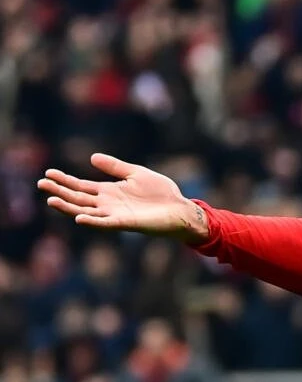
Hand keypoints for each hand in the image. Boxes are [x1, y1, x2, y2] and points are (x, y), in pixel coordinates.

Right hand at [37, 153, 210, 242]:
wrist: (180, 208)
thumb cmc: (161, 193)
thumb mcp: (135, 173)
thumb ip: (115, 166)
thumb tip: (92, 157)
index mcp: (109, 192)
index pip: (81, 186)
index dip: (65, 180)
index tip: (48, 173)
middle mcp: (108, 204)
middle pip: (78, 198)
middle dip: (60, 191)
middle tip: (41, 183)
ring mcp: (115, 214)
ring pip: (86, 211)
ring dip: (68, 207)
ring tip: (51, 200)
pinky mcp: (126, 223)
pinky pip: (106, 223)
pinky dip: (92, 221)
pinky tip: (78, 217)